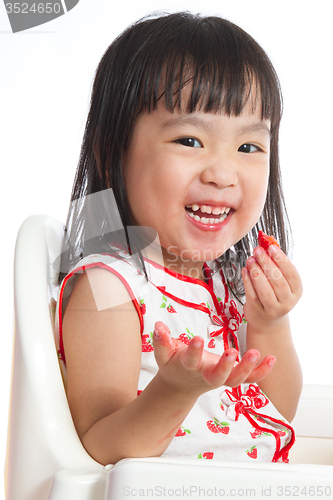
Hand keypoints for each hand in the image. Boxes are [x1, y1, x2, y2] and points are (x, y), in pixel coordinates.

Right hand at [153, 321, 274, 395]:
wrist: (181, 385)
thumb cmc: (174, 365)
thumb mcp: (164, 354)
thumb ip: (161, 341)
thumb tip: (158, 326)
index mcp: (189, 368)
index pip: (191, 360)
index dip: (194, 350)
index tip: (197, 338)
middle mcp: (207, 376)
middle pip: (218, 377)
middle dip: (225, 366)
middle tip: (231, 352)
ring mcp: (221, 379)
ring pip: (236, 380)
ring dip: (247, 368)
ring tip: (255, 352)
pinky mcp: (232, 378)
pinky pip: (249, 379)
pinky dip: (261, 371)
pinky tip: (271, 358)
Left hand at [242, 243, 301, 329]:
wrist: (267, 319)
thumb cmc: (274, 294)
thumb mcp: (281, 280)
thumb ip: (276, 264)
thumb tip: (267, 244)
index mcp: (296, 290)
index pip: (292, 274)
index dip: (281, 259)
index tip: (271, 247)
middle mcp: (287, 301)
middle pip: (277, 280)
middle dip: (266, 263)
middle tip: (257, 251)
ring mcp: (273, 308)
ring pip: (265, 289)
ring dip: (256, 272)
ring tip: (250, 260)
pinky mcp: (258, 311)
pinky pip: (252, 294)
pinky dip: (247, 280)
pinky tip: (245, 270)